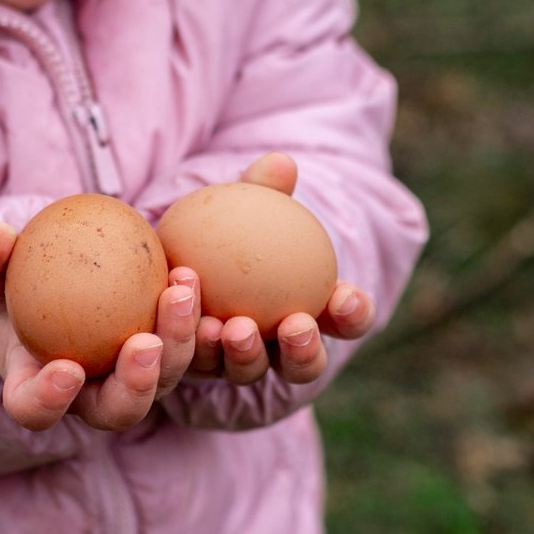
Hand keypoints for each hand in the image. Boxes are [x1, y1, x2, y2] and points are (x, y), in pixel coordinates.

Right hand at [0, 221, 197, 431]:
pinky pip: (184, 342)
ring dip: (178, 341)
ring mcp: (132, 379)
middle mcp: (90, 396)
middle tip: (146, 344)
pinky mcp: (163, 354)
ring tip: (179, 293)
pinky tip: (187, 274)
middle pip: (118, 410)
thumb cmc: (11, 285)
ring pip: (163, 378)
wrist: (54, 285)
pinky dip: (191, 314)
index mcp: (36, 389)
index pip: (36, 410)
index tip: (67, 369)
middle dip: (136, 384)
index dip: (50, 400)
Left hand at [182, 152, 376, 384]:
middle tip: (294, 324)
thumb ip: (265, 189)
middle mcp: (281, 348)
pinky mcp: (196, 366)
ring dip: (245, 354)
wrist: (179, 249)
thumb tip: (280, 162)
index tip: (345, 295)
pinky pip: (196, 360)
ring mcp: (239, 362)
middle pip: (305, 365)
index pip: (349, 320)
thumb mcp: (248, 204)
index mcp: (316, 312)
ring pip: (249, 370)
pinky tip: (186, 318)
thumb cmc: (234, 224)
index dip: (354, 314)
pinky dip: (193, 340)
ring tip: (232, 328)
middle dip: (305, 352)